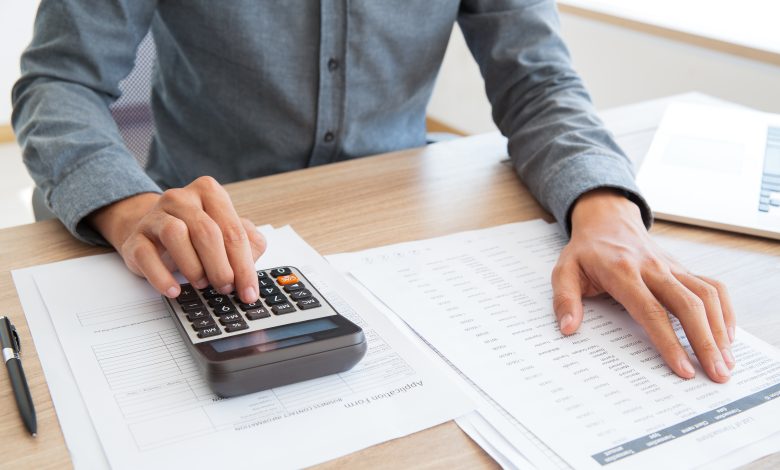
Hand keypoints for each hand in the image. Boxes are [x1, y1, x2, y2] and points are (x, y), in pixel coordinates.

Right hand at [89, 176, 265, 303]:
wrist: (154, 232)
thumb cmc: (196, 233)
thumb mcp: (226, 233)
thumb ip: (247, 244)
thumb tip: (251, 267)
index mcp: (209, 193)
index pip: (233, 230)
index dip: (244, 265)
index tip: (249, 292)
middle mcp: (181, 198)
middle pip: (207, 232)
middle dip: (221, 267)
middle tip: (226, 288)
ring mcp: (155, 215)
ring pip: (176, 235)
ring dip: (193, 267)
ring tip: (202, 284)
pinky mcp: (135, 237)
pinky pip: (146, 255)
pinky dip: (162, 277)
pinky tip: (174, 290)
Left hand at [551, 189, 735, 382]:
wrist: (607, 219)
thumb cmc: (586, 250)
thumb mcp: (564, 270)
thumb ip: (565, 300)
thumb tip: (568, 328)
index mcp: (623, 271)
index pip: (651, 311)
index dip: (669, 342)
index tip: (683, 369)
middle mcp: (653, 268)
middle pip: (688, 305)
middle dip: (705, 342)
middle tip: (717, 375)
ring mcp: (672, 267)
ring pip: (706, 296)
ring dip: (719, 330)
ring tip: (727, 363)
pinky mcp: (682, 269)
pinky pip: (712, 287)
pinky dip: (725, 310)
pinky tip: (726, 335)